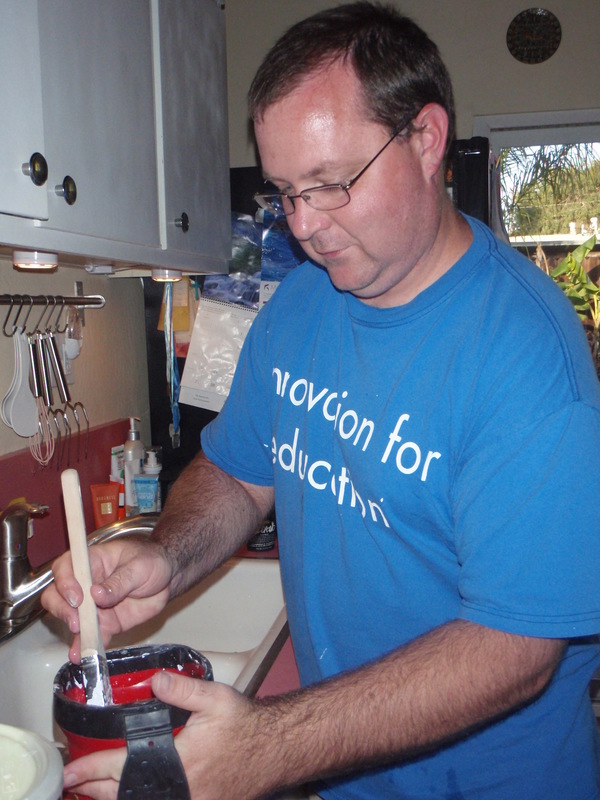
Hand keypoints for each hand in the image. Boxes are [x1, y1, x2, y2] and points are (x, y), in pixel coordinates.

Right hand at [41, 537, 171, 661]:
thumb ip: (119, 581)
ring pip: (71, 619)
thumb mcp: (139, 566)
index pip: (65, 567)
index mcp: (92, 561)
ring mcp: (93, 605)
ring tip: (80, 646)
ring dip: (73, 634)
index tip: (76, 597)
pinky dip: (88, 645)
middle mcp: (86, 583)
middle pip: (58, 595)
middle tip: (77, 622)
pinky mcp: (104, 622)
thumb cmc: (151, 561)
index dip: (65, 583)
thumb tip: (97, 594)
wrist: (168, 579)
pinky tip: (85, 654)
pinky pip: (92, 635)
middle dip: (62, 610)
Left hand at [62, 672, 277, 799]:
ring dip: (114, 798)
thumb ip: (184, 688)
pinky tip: (130, 795)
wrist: (276, 750)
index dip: (94, 769)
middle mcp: (181, 789)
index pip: (125, 768)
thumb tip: (155, 682)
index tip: (73, 771)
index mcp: (179, 762)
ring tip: (93, 791)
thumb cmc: (247, 725)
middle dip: (95, 789)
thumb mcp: (217, 698)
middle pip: (126, 794)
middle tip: (72, 783)